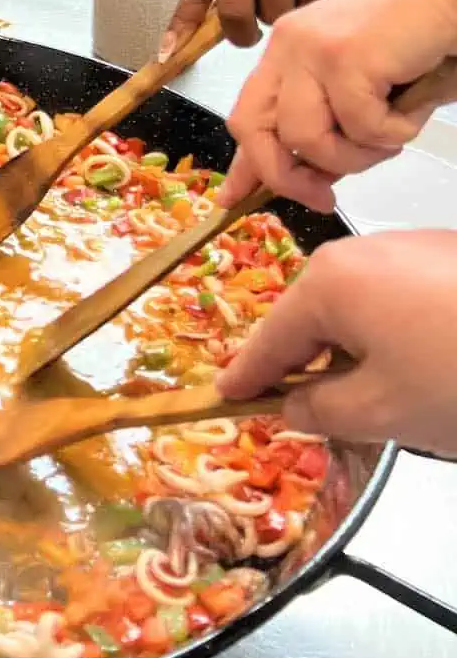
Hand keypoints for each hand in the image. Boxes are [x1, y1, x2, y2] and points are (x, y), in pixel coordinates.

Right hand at [217, 231, 456, 456]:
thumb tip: (295, 406)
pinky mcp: (455, 254)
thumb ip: (319, 411)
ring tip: (377, 390)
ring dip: (358, 345)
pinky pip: (403, 295)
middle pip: (316, 315)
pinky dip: (398, 329)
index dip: (247, 374)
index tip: (224, 395)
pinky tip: (422, 362)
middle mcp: (363, 249)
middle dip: (307, 359)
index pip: (272, 339)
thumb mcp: (379, 412)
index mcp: (330, 282)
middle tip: (302, 403)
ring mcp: (414, 245)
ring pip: (362, 305)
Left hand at [219, 0, 456, 212]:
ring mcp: (312, 49)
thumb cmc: (422, 40)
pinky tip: (414, 105)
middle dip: (286, 176)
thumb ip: (323, 127)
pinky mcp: (345, 56)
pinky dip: (395, 132)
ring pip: (306, 139)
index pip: (248, 116)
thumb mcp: (359, 90)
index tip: (236, 199)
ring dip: (355, 157)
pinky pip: (360, 127)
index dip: (244, 165)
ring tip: (391, 137)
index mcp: (286, 51)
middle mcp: (288, 45)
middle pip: (253, 130)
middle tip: (323, 197)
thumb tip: (292, 179)